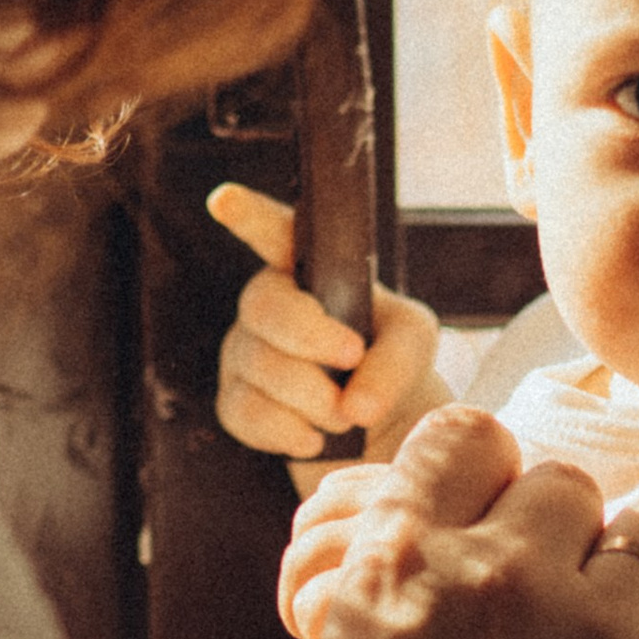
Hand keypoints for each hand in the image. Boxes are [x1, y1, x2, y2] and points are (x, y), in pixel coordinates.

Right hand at [209, 183, 442, 486]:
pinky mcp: (234, 402)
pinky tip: (314, 438)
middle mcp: (268, 302)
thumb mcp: (412, 344)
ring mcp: (243, 351)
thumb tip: (356, 405)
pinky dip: (290, 432)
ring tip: (345, 414)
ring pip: (261, 367)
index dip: (249, 216)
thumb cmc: (390, 362)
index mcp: (308, 269)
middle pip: (264, 307)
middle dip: (311, 340)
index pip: (275, 234)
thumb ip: (395, 361)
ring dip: (316, 399)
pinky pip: (248, 414)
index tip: (225, 200)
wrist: (374, 425)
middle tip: (352, 360)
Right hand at [278, 409, 638, 638]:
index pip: (465, 435)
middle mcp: (501, 574)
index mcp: (399, 561)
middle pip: (566, 485)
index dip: (491, 472)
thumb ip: (406, 584)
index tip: (502, 518)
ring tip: (627, 632)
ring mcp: (597, 631)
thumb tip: (458, 527)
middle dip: (567, 533)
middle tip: (564, 604)